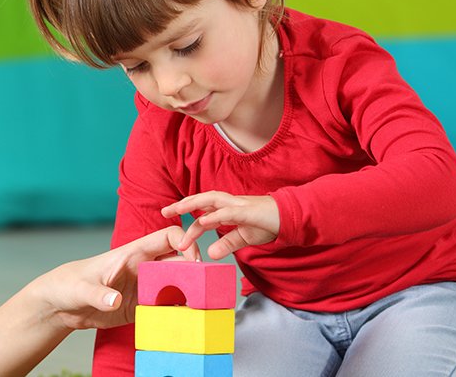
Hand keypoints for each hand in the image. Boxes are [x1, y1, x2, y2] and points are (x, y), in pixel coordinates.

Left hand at [29, 226, 199, 330]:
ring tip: (198, 309)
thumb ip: (98, 295)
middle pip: (181, 262)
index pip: (168, 237)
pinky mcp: (142, 306)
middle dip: (196, 273)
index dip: (187, 243)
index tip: (194, 262)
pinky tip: (183, 321)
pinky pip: (168, 305)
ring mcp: (146, 287)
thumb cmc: (69, 285)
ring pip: (179, 284)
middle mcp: (144, 268)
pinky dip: (178, 312)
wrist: (61, 305)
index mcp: (133, 253)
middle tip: (203, 292)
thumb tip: (115, 300)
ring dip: (191, 294)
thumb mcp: (82, 289)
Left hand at [161, 191, 279, 259]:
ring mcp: (240, 206)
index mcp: (228, 210)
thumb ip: (227, 244)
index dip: (188, 219)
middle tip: (163, 212)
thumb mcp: (244, 238)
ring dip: (194, 204)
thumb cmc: (269, 224)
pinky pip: (229, 212)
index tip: (171, 226)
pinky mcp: (249, 212)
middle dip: (182, 204)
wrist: (292, 218)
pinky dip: (215, 216)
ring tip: (177, 209)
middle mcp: (231, 204)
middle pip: (202, 201)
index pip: (204, 213)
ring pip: (212, 200)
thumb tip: (211, 254)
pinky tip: (202, 221)